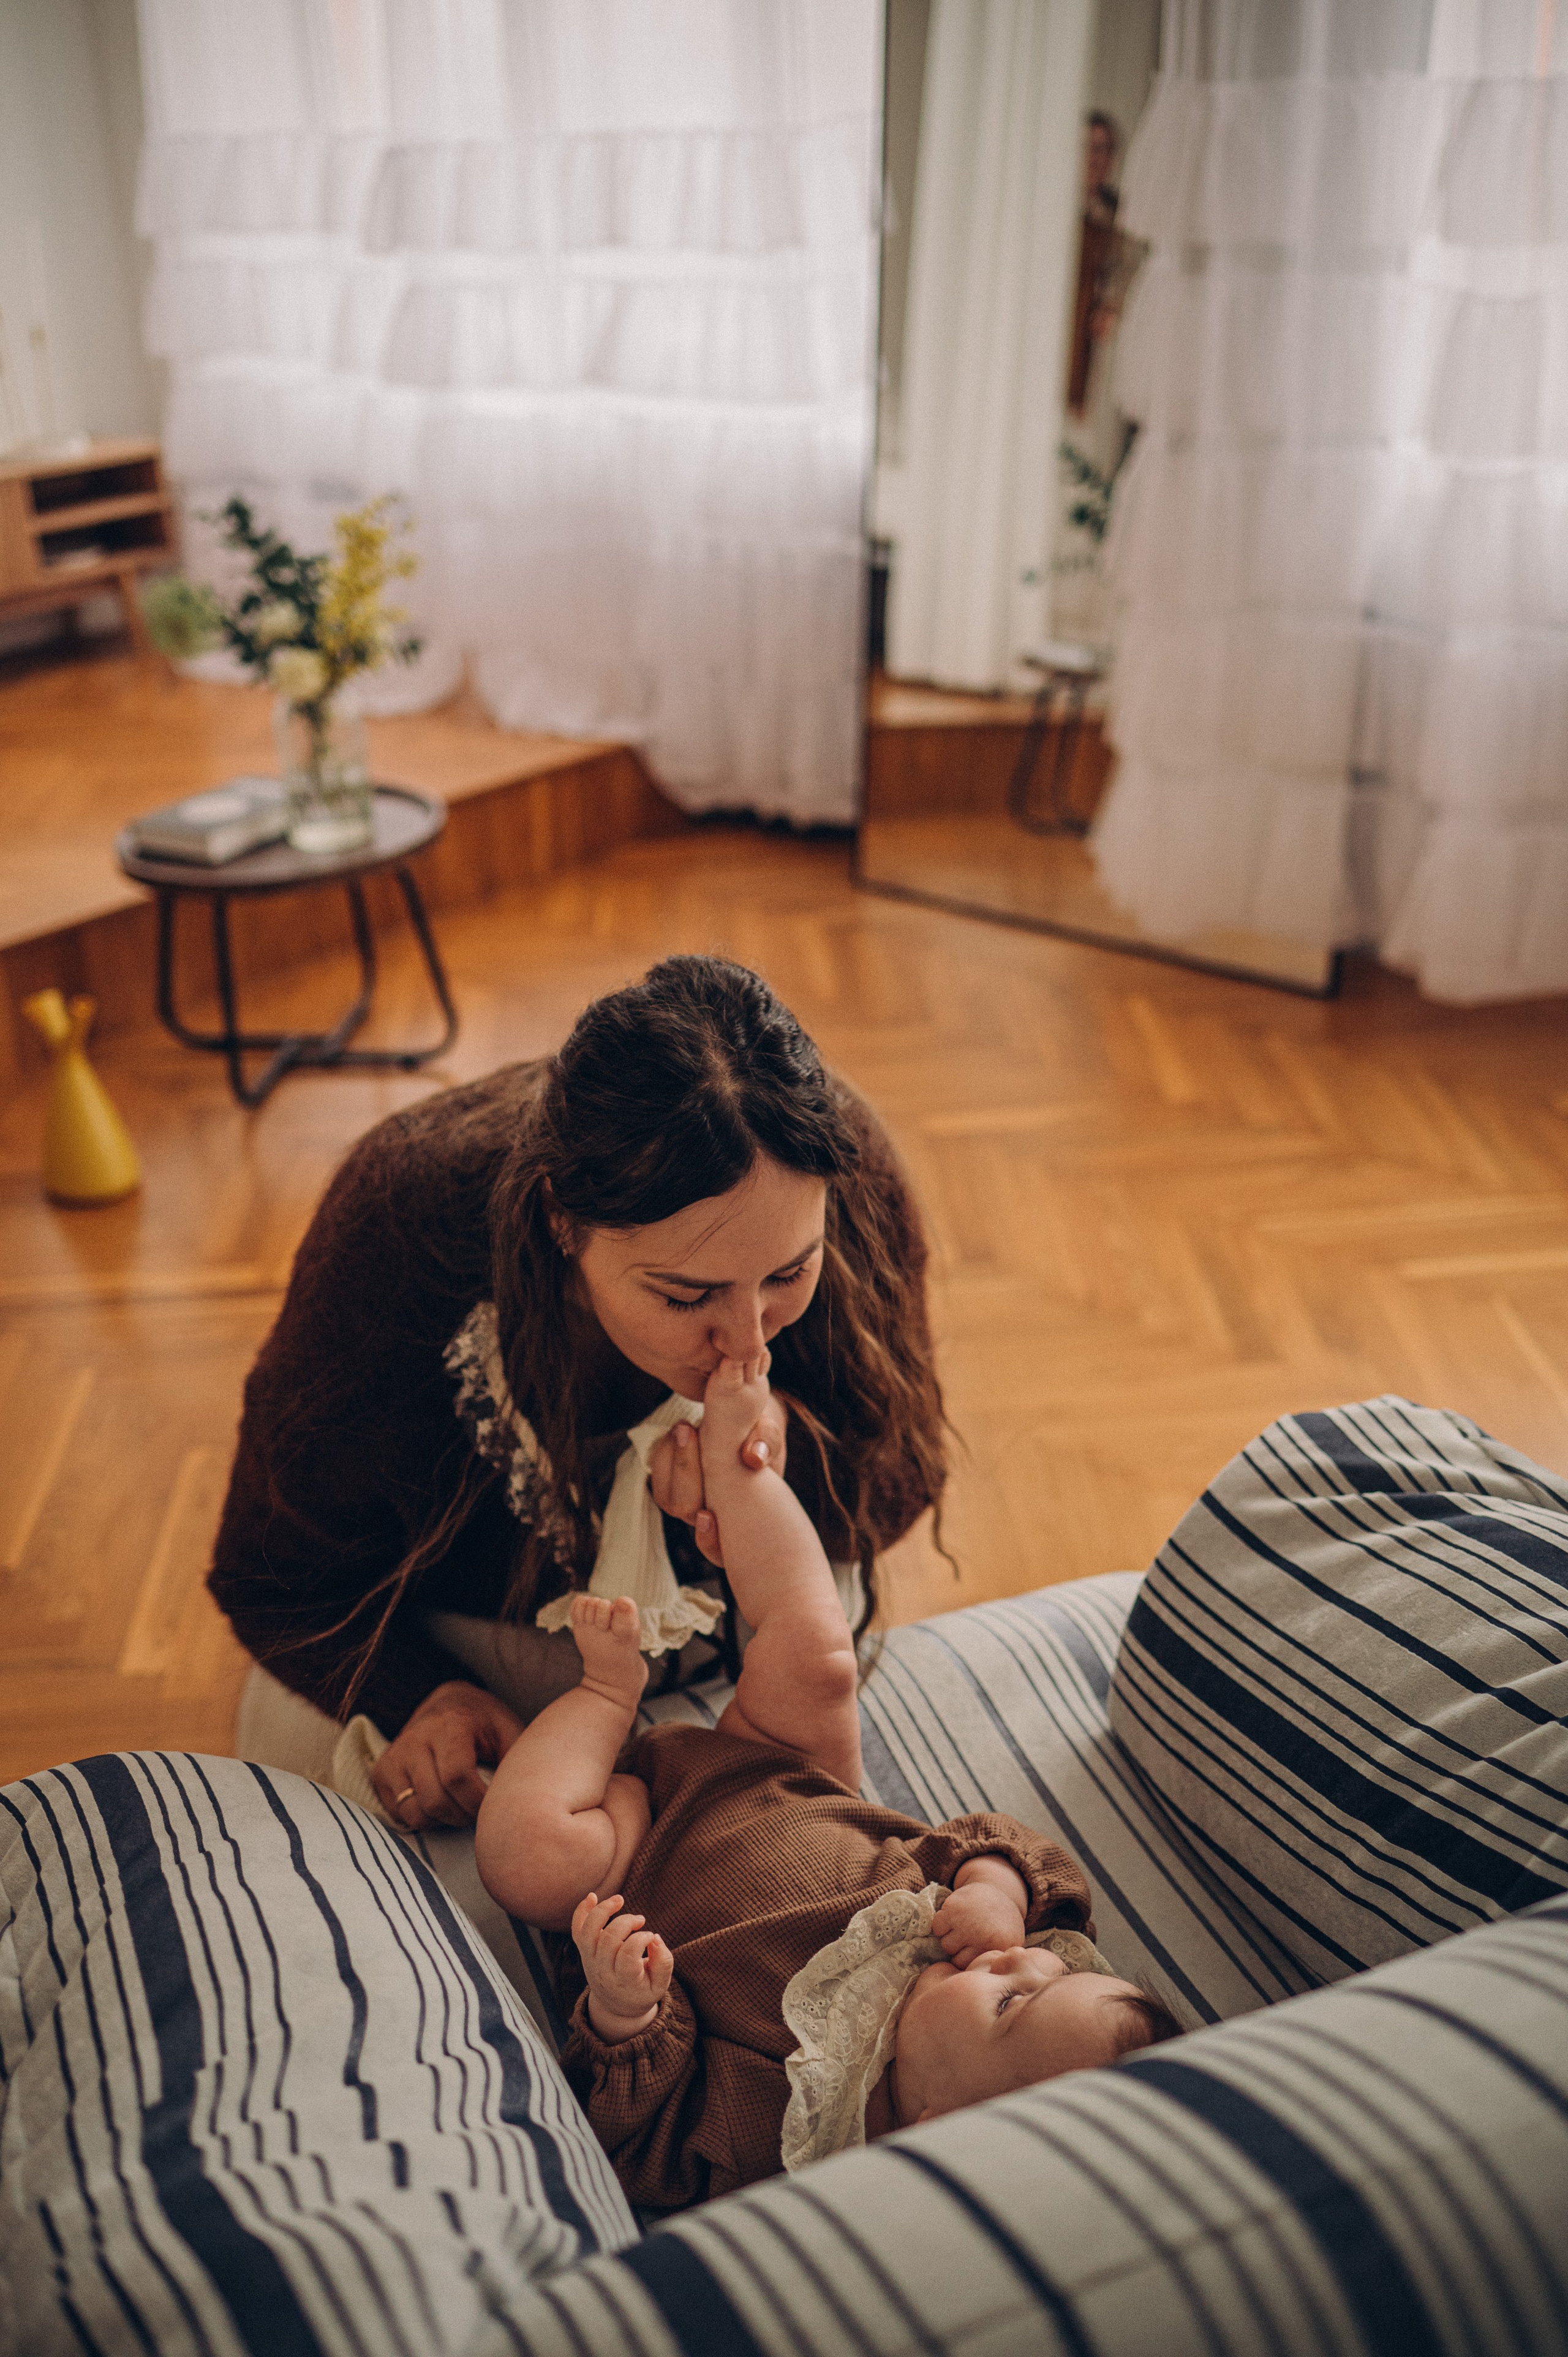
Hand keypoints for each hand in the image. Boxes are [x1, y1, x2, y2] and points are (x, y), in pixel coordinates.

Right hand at [371, 1680, 523, 1830]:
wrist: (447, 1704)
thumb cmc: (485, 1723)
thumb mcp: (508, 1732)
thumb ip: (514, 1764)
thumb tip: (519, 1805)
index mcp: (450, 1723)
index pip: (457, 1776)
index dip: (477, 1803)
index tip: (494, 1808)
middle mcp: (416, 1737)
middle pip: (435, 1801)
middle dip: (463, 1816)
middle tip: (479, 1811)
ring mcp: (394, 1755)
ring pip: (416, 1813)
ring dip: (443, 1820)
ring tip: (461, 1805)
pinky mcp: (381, 1772)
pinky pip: (400, 1815)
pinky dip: (424, 1818)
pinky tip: (441, 1801)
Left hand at [573, 1891, 672, 2041]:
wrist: (615, 2005)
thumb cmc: (641, 1991)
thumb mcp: (660, 1985)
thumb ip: (663, 1962)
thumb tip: (654, 1937)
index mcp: (623, 1981)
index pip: (627, 1955)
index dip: (641, 1939)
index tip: (651, 1936)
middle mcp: (602, 1969)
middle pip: (609, 1939)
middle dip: (627, 1922)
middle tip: (641, 1920)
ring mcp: (590, 1959)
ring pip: (589, 1931)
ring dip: (603, 1910)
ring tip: (620, 1900)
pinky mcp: (584, 1950)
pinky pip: (577, 1929)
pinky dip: (581, 1911)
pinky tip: (592, 1896)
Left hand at [647, 1394, 787, 1567]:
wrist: (742, 1413)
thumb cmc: (759, 1431)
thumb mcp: (769, 1432)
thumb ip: (767, 1441)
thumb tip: (755, 1458)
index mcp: (741, 1516)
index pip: (720, 1551)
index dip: (710, 1543)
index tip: (707, 1516)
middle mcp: (711, 1513)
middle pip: (687, 1511)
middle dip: (686, 1474)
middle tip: (690, 1432)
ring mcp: (689, 1497)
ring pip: (669, 1497)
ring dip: (674, 1462)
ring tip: (685, 1426)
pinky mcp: (670, 1477)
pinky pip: (658, 1475)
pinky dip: (664, 1452)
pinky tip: (680, 1428)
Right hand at [933, 1862, 1028, 1969]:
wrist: (999, 1890)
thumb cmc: (1001, 1924)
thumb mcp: (1009, 1945)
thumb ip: (995, 1964)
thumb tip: (977, 1985)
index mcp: (997, 1947)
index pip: (969, 1968)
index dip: (970, 1959)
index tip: (977, 1949)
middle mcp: (982, 1936)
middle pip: (955, 1958)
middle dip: (960, 1950)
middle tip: (971, 1936)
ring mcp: (966, 1922)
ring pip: (945, 1944)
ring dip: (951, 1936)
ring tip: (964, 1926)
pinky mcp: (953, 1908)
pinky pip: (937, 1927)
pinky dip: (942, 1923)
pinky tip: (955, 1918)